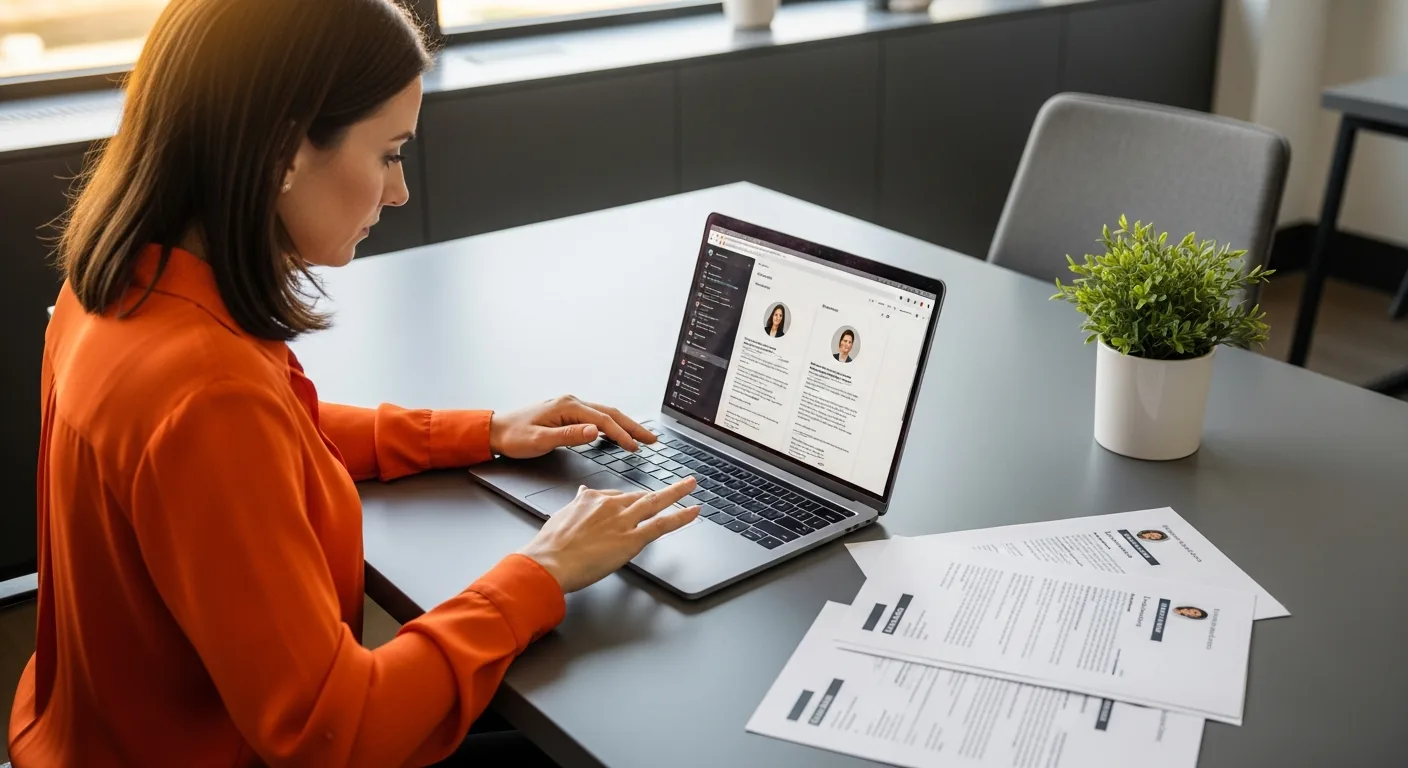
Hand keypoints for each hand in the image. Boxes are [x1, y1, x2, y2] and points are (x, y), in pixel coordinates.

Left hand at [489, 395, 655, 458]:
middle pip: (610, 413)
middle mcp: (571, 402)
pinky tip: (617, 433)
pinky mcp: (567, 413)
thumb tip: (595, 431)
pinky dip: (612, 425)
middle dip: (632, 426)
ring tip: (641, 437)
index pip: (603, 421)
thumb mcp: (540, 440)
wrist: (496, 431)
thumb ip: (570, 436)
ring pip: (605, 414)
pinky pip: (596, 417)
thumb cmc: (515, 436)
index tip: (636, 447)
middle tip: (651, 439)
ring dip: (625, 425)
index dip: (622, 434)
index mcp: (568, 407)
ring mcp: (570, 406)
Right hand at [519, 477, 699, 592]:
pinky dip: (681, 516)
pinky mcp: (632, 539)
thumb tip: (581, 492)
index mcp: (591, 499)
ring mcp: (623, 521)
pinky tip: (694, 511)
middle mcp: (610, 505)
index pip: (616, 496)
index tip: (634, 503)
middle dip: (660, 491)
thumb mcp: (561, 516)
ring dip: (677, 492)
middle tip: (677, 485)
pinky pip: (662, 524)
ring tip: (691, 485)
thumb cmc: (550, 546)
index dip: (628, 501)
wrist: (548, 561)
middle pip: (640, 495)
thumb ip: (576, 505)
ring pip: (656, 502)